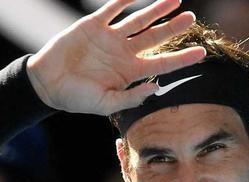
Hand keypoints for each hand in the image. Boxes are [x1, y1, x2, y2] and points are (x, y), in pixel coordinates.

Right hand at [26, 0, 205, 114]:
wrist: (47, 84)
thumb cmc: (77, 98)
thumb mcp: (106, 104)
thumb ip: (132, 98)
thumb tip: (157, 87)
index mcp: (130, 72)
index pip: (162, 63)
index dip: (182, 58)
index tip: (202, 53)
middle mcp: (124, 53)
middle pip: (155, 38)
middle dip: (173, 27)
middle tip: (190, 18)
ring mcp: (110, 38)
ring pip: (139, 20)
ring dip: (156, 9)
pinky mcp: (93, 25)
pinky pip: (112, 9)